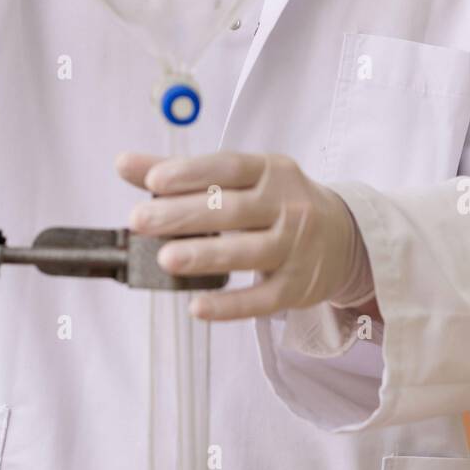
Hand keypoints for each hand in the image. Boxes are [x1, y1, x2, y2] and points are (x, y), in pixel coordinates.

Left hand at [117, 150, 365, 320]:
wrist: (344, 237)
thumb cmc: (277, 202)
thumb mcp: (241, 178)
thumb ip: (182, 172)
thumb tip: (124, 164)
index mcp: (271, 171)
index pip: (230, 168)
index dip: (192, 173)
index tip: (154, 181)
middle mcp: (288, 206)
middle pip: (233, 211)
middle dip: (184, 216)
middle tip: (140, 221)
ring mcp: (295, 248)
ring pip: (248, 253)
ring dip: (206, 256)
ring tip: (165, 260)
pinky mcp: (296, 287)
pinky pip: (261, 300)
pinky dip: (229, 306)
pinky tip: (197, 306)